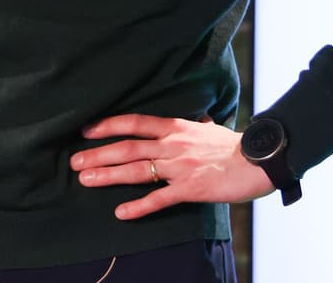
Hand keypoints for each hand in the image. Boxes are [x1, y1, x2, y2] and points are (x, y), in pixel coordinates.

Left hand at [73, 114, 272, 219]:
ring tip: (85, 180)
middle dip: (98, 154)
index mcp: (177, 128)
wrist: (258, 160)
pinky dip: (139, 206)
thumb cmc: (236, 145)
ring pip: (137, 171)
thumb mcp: (212, 129)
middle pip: (128, 148)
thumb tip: (199, 119)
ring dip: (108, 176)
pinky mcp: (189, 189)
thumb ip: (199, 125)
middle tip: (74, 161)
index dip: (109, 125)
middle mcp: (173, 145)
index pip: (136, 122)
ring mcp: (180, 167)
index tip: (87, 130)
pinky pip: (159, 199)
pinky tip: (121, 213)